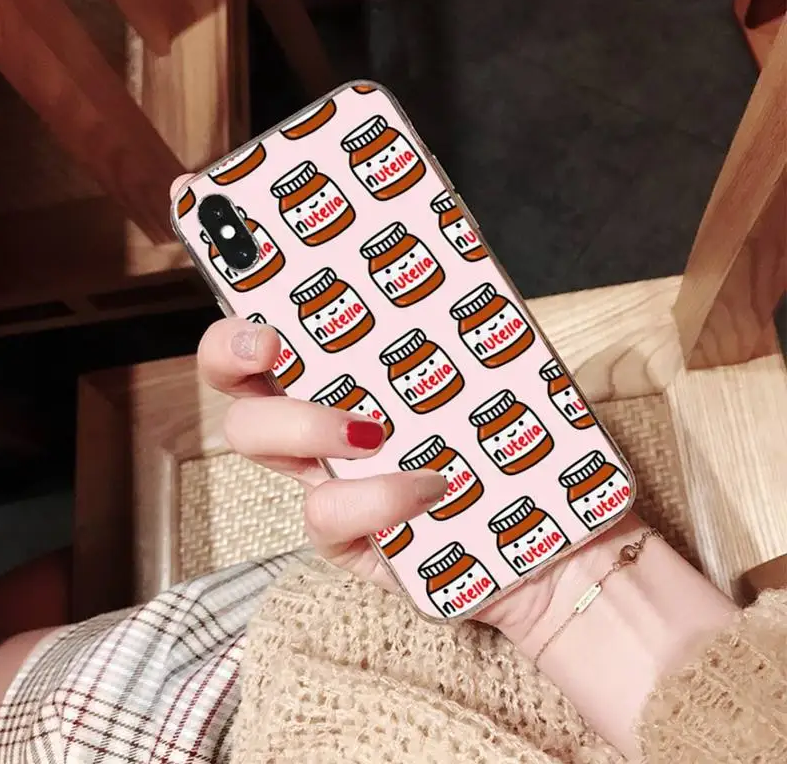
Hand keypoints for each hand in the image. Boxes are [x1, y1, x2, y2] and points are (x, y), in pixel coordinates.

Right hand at [196, 316, 567, 633]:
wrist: (563, 544)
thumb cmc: (524, 449)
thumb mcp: (501, 374)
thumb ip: (464, 326)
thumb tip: (455, 251)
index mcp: (347, 385)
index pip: (269, 343)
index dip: (239, 318)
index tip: (243, 280)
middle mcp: (324, 433)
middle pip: (240, 386)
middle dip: (232, 356)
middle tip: (271, 345)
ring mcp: (332, 486)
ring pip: (262, 448)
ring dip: (304, 423)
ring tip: (372, 429)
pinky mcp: (353, 544)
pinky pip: (326, 517)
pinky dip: (374, 496)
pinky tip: (430, 486)